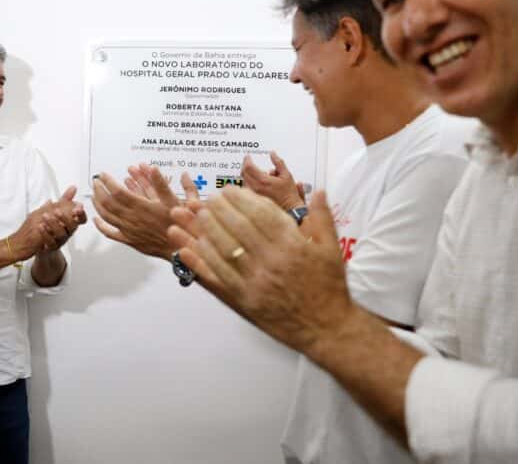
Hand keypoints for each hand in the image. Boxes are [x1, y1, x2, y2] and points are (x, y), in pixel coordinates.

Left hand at [36, 186, 85, 252]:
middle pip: (72, 226)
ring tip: (46, 215)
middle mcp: (68, 232)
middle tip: (57, 210)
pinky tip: (40, 226)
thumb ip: (66, 200)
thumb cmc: (53, 228)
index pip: (81, 219)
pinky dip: (45, 234)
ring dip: (53, 224)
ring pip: (61, 234)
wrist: (42, 245)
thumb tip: (73, 188)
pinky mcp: (51, 247)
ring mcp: (60, 240)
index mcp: (71, 223)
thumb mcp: (59, 211)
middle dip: (66, 217)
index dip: (81, 214)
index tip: (78, 207)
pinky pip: (50, 242)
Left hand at [92, 166, 201, 258]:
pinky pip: (110, 233)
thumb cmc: (176, 224)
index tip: (103, 175)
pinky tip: (96, 220)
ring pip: (106, 216)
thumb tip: (153, 168)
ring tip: (93, 194)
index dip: (108, 182)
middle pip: (108, 203)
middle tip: (95, 181)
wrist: (177, 247)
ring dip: (97, 204)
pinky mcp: (128, 240)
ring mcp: (128, 230)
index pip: (117, 192)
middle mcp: (132, 218)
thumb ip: (161, 183)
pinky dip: (100, 226)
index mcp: (141, 207)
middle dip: (99, 190)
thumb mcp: (172, 200)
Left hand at [167, 186, 352, 355]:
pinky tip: (186, 249)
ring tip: (195, 215)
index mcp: (293, 245)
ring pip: (224, 249)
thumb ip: (322, 218)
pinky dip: (199, 262)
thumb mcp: (331, 250)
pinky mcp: (245, 300)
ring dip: (205, 229)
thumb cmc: (329, 288)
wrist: (327, 328)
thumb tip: (318, 190)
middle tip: (208, 199)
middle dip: (219, 209)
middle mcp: (272, 260)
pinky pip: (217, 277)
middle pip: (238, 227)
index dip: (241, 198)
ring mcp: (256, 282)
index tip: (228, 190)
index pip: (260, 213)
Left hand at [240, 152, 304, 210]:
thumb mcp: (286, 175)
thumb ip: (278, 162)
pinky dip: (248, 180)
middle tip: (248, 161)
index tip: (248, 156)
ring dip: (246, 173)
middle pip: (244, 173)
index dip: (247, 160)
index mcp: (263, 181)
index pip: (249, 167)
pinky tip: (255, 180)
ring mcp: (254, 193)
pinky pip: (246, 187)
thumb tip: (272, 154)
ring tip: (254, 170)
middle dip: (245, 165)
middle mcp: (256, 187)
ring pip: (244, 180)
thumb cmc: (288, 193)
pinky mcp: (254, 197)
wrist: (289, 207)